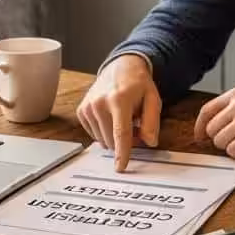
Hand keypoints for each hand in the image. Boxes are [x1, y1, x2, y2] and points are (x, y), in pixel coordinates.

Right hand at [75, 55, 161, 171]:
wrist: (121, 66)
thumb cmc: (138, 84)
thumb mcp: (153, 99)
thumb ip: (152, 122)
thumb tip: (150, 142)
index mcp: (119, 99)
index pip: (120, 133)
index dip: (122, 153)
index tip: (120, 168)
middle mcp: (99, 103)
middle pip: (111, 140)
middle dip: (125, 142)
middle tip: (135, 126)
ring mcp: (88, 106)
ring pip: (102, 140)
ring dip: (114, 136)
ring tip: (123, 118)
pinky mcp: (81, 110)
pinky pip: (94, 134)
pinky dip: (104, 131)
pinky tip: (111, 116)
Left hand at [193, 88, 234, 157]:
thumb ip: (230, 109)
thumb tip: (207, 129)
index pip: (206, 110)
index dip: (199, 127)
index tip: (199, 137)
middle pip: (211, 129)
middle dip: (219, 138)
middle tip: (234, 140)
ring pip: (220, 141)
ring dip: (230, 146)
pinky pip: (232, 151)